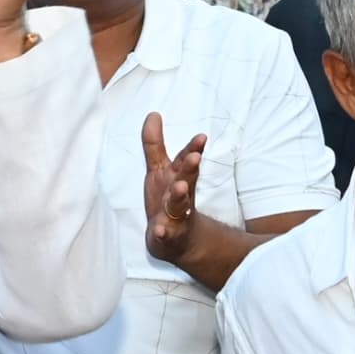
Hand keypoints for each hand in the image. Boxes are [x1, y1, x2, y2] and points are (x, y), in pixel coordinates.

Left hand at [139, 114, 208, 267]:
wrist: (175, 239)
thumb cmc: (167, 197)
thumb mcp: (159, 169)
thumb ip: (154, 143)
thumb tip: (152, 114)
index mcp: (177, 176)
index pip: (186, 160)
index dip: (193, 148)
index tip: (201, 137)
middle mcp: (179, 194)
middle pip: (187, 179)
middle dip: (191, 168)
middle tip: (195, 157)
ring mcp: (175, 215)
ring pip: (178, 205)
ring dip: (179, 196)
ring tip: (179, 188)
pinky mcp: (167, 234)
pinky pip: (165, 234)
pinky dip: (163, 232)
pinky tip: (159, 230)